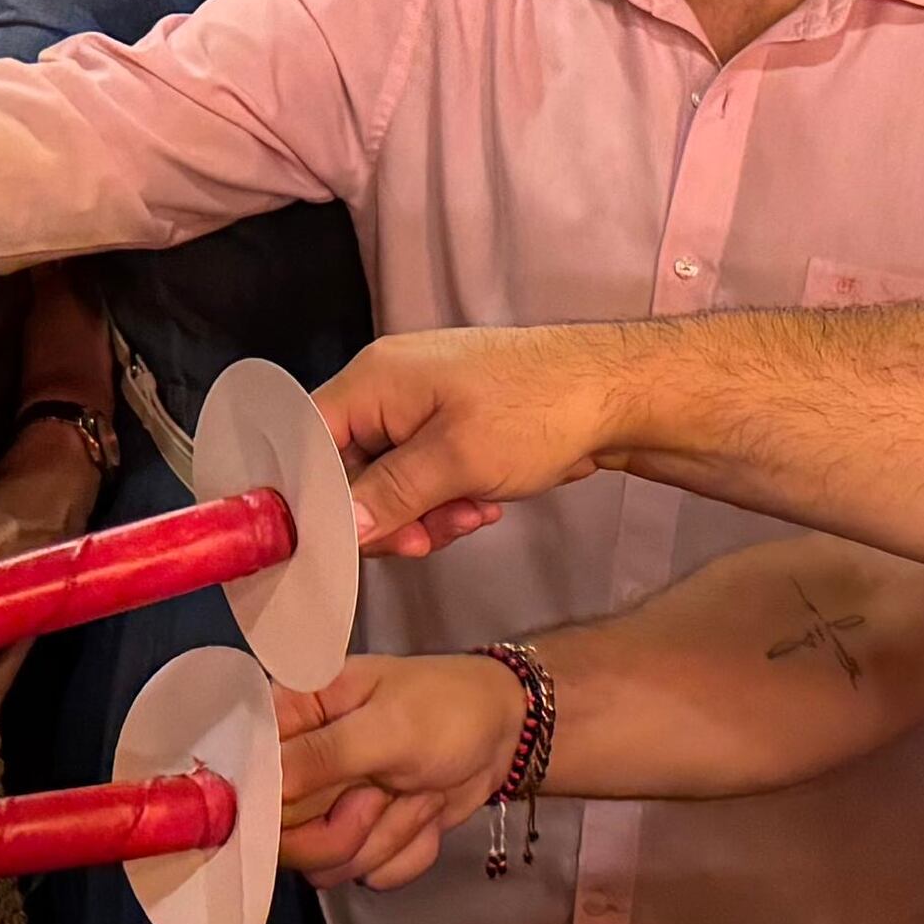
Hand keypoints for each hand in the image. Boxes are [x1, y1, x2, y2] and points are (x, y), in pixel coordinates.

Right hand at [276, 653, 522, 886]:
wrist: (504, 734)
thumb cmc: (446, 708)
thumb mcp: (388, 725)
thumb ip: (322, 756)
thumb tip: (261, 788)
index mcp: (289, 719)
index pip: (242, 778)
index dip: (267, 808)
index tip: (316, 806)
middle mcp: (296, 768)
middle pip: (281, 838)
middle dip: (344, 830)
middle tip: (383, 795)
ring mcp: (327, 810)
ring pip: (326, 866)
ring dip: (386, 838)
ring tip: (416, 792)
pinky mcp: (360, 842)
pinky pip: (368, 875)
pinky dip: (408, 851)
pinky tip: (426, 813)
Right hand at [323, 324, 625, 549]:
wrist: (616, 392)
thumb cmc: (539, 408)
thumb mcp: (456, 461)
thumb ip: (388, 495)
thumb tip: (338, 528)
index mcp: (374, 380)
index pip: (307, 440)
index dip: (312, 495)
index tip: (334, 543)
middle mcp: (388, 388)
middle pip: (347, 468)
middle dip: (384, 514)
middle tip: (423, 540)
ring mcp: (421, 407)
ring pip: (389, 481)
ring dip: (422, 514)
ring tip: (468, 518)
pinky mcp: (451, 427)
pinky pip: (423, 476)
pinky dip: (444, 500)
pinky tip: (481, 506)